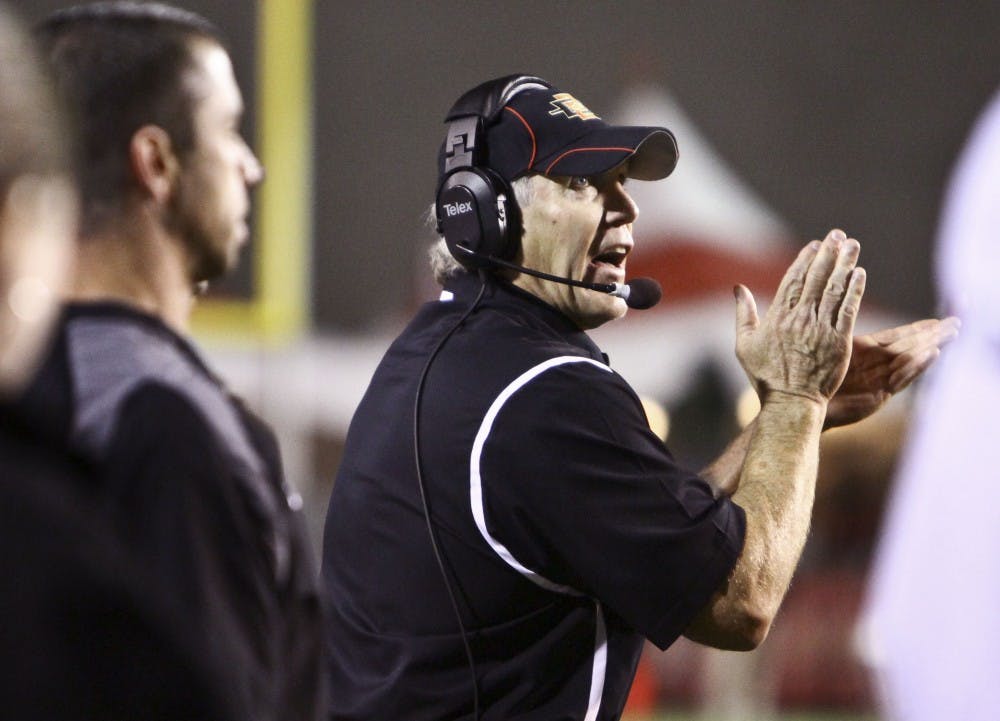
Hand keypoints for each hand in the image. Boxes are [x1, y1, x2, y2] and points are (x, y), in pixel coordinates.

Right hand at [734, 229, 865, 404]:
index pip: (792, 280)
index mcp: (777, 317)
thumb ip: (743, 314)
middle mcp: (799, 319)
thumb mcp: (744, 345)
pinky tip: (859, 274)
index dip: (805, 259)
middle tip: (838, 235)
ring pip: (834, 289)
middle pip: (815, 278)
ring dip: (844, 264)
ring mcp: (820, 329)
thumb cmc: (765, 376)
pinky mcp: (839, 341)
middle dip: (828, 254)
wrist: (790, 402)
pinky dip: (854, 290)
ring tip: (852, 245)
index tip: (815, 244)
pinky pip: (848, 310)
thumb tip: (737, 288)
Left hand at [824, 317, 959, 427]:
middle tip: (956, 323)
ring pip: (911, 359)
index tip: (937, 320)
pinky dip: (918, 366)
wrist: (803, 404)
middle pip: (910, 346)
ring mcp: (879, 380)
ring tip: (950, 334)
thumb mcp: (828, 349)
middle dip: (933, 335)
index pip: (897, 336)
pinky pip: (902, 377)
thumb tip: (836, 306)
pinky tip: (933, 354)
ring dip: (931, 346)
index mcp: (865, 351)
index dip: (917, 328)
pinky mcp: (879, 394)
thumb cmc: (811, 376)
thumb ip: (838, 333)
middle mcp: (876, 365)